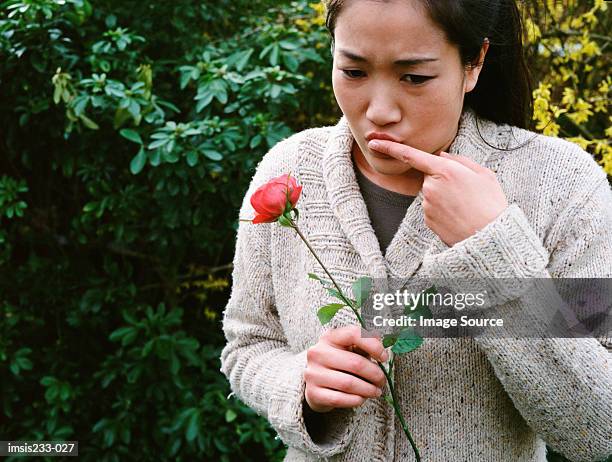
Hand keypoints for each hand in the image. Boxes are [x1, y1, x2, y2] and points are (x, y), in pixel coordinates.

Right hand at [304, 325, 387, 412]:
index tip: (384, 357)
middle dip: (375, 374)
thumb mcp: (349, 348)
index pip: (353, 334)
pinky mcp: (313, 393)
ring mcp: (314, 373)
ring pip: (349, 384)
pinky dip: (355, 400)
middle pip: (355, 363)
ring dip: (368, 389)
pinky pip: (339, 399)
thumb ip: (365, 344)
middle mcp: (318, 353)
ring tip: (375, 391)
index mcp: (329, 337)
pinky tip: (361, 398)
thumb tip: (385, 347)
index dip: (373, 345)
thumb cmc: (338, 363)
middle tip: (382, 380)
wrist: (315, 382)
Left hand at [368, 140, 507, 245]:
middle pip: (430, 176)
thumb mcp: (483, 174)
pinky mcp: (426, 219)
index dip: (389, 147)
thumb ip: (459, 160)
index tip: (373, 142)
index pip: (410, 155)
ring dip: (444, 197)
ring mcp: (427, 204)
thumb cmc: (490, 203)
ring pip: (431, 193)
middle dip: (443, 180)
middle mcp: (431, 186)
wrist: (488, 236)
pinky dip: (443, 211)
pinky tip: (458, 216)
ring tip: (465, 206)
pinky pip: (432, 209)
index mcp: (445, 170)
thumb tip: (440, 156)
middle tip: (466, 192)